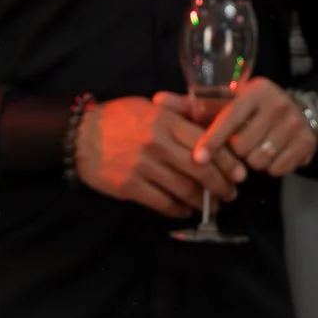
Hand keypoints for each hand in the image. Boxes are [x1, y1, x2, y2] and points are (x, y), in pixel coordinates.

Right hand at [72, 93, 239, 217]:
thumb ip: (177, 116)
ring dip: (204, 202)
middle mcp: (156, 143)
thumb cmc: (115, 119)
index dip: (228, 161)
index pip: (206, 143)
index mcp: (163, 121)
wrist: (77, 136)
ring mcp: (142, 166)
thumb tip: (210, 128)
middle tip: (231, 193)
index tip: (241, 173)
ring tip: (212, 205)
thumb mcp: (147, 107)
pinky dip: (180, 210)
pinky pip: (164, 203)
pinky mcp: (130, 186)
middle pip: (201, 170)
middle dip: (222, 186)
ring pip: (186, 190)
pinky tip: (185, 209)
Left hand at [173, 77, 317, 178]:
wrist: (301, 110)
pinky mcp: (308, 143)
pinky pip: (278, 168)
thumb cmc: (252, 108)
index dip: (212, 141)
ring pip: (259, 160)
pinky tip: (273, 154)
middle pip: (242, 147)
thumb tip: (157, 101)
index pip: (228, 119)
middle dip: (235, 152)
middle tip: (239, 144)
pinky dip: (272, 167)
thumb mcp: (226, 101)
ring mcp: (294, 124)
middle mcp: (276, 104)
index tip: (198, 159)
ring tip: (255, 148)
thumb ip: (192, 105)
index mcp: (252, 92)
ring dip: (252, 161)